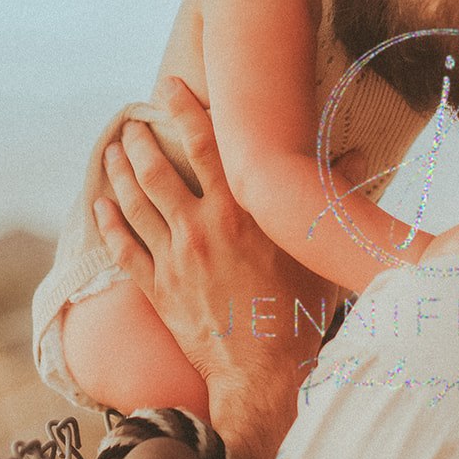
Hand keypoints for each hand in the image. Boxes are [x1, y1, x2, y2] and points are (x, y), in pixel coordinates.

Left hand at [95, 77, 332, 458]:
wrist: (264, 372)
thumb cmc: (299, 311)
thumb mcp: (317, 250)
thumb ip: (331, 197)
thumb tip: (357, 157)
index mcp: (241, 212)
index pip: (206, 144)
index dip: (184, 110)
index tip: (170, 87)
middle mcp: (202, 228)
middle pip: (158, 169)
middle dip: (140, 139)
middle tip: (132, 121)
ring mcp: (175, 259)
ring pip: (134, 203)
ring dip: (119, 173)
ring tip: (112, 151)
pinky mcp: (158, 289)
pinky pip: (124, 248)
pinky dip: (109, 222)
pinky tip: (101, 205)